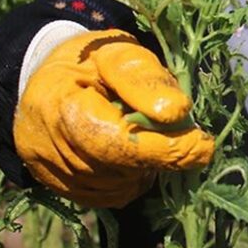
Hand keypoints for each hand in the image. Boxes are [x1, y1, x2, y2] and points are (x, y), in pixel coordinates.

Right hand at [14, 29, 213, 207]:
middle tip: (183, 135)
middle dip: (159, 153)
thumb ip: (145, 78)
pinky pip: (107, 196)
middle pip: (118, 167)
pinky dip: (129, 179)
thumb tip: (178, 113)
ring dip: (144, 166)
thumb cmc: (88, 59)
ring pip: (117, 186)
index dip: (163, 148)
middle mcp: (45, 145)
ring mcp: (48, 172)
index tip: (202, 144)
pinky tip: (129, 155)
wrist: (46, 76)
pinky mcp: (55, 188)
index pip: (116, 141)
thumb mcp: (117, 51)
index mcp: (58, 104)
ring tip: (146, 136)